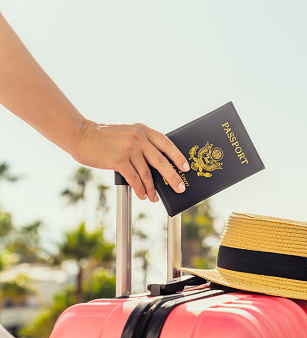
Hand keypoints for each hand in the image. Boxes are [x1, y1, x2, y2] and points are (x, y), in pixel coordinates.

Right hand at [73, 120, 189, 201]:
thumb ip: (141, 142)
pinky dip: (140, 189)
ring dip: (152, 188)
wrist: (80, 134)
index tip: (186, 167)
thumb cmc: (103, 137)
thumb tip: (155, 165)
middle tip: (180, 187)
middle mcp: (139, 137)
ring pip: (147, 173)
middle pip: (161, 161)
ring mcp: (129, 148)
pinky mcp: (119, 160)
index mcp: (143, 130)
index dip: (178, 156)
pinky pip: (134, 178)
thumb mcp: (127, 132)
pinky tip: (142, 195)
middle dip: (172, 177)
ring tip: (154, 197)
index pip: (167, 143)